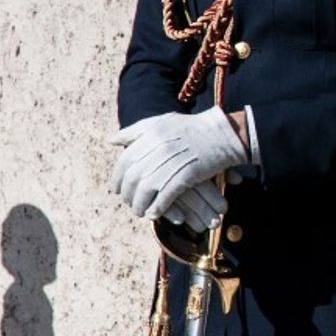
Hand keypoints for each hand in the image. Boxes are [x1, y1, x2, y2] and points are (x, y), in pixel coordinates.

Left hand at [109, 107, 247, 223]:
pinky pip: (164, 197)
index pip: (125, 160)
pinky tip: (153, 214)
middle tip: (128, 203)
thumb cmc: (192, 127)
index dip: (117, 178)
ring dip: (139, 205)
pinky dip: (156, 208)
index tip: (117, 189)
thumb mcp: (162, 121)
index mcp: (151, 133)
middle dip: (127, 194)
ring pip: (146, 190)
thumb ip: (136, 131)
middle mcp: (158, 147)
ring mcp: (172, 162)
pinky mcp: (186, 175)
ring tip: (139, 211)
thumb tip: (112, 141)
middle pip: (133, 177)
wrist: (223, 132)